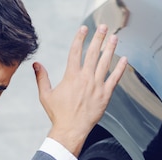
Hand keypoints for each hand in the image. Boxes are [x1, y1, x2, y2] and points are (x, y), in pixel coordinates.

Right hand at [33, 25, 127, 155]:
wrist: (71, 130)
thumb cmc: (58, 114)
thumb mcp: (45, 95)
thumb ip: (42, 78)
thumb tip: (36, 64)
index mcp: (71, 76)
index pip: (75, 52)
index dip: (80, 38)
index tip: (84, 29)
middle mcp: (85, 78)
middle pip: (93, 53)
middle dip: (99, 38)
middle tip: (104, 27)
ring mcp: (96, 86)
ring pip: (105, 63)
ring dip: (110, 49)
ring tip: (114, 38)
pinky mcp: (105, 95)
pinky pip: (114, 79)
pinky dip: (120, 69)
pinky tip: (124, 59)